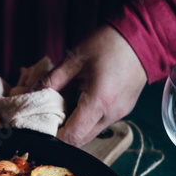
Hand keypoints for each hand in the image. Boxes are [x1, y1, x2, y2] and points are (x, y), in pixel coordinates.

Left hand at [33, 25, 146, 146]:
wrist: (144, 35)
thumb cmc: (110, 43)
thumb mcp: (74, 60)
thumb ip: (50, 81)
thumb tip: (30, 95)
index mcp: (99, 101)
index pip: (72, 136)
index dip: (54, 137)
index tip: (41, 127)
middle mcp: (112, 113)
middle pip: (81, 140)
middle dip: (62, 134)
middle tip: (49, 118)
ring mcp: (120, 114)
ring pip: (90, 133)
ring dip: (74, 127)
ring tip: (63, 108)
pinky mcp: (124, 110)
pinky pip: (100, 124)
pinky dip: (86, 120)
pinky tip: (79, 103)